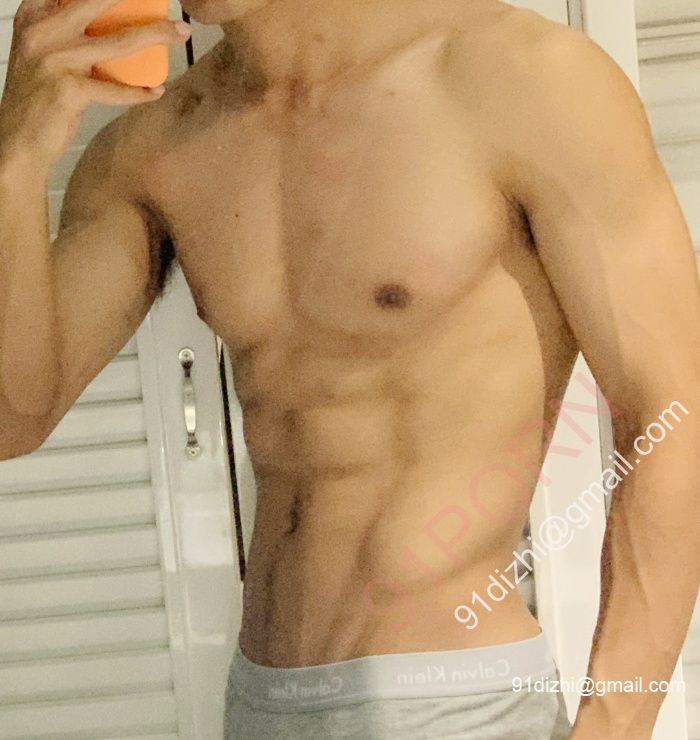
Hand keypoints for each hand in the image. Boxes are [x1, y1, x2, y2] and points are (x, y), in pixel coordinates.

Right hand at [0, 0, 191, 164]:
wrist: (17, 139)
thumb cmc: (38, 97)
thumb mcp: (43, 53)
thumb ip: (66, 34)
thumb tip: (114, 26)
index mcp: (34, 16)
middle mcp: (42, 32)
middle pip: (97, 2)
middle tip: (166, 4)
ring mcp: (55, 60)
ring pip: (118, 43)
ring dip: (155, 35)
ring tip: (180, 32)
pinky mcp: (68, 91)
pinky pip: (115, 90)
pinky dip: (139, 93)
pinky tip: (157, 91)